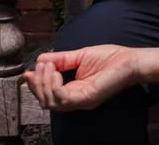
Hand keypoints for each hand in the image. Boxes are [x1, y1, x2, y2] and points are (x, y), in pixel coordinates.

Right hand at [23, 45, 139, 111]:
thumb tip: (40, 59)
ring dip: (44, 83)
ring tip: (48, 67)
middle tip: (39, 68)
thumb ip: (60, 59)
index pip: (47, 95)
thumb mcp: (79, 56)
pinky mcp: (86, 98)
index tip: (29, 71)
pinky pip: (63, 99)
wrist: (130, 60)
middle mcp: (75, 98)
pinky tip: (56, 72)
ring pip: (51, 102)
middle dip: (37, 84)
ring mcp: (80, 100)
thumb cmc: (111, 58)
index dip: (35, 85)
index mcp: (73, 90)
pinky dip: (54, 85)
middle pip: (45, 101)